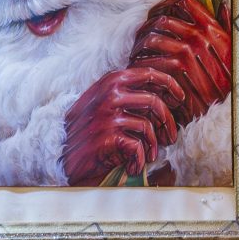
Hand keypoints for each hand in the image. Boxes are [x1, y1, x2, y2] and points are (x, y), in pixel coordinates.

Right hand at [61, 67, 182, 183]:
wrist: (59, 153)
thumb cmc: (86, 130)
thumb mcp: (102, 101)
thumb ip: (126, 92)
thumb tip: (163, 94)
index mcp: (111, 80)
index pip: (149, 74)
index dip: (170, 85)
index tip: (179, 100)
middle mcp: (110, 94)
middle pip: (155, 102)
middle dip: (168, 122)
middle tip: (170, 136)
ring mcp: (108, 115)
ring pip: (148, 127)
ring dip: (154, 145)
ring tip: (150, 155)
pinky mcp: (107, 136)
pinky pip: (137, 146)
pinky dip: (139, 160)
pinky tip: (134, 166)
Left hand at [127, 0, 231, 120]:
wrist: (225, 113)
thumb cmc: (227, 82)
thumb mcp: (233, 50)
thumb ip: (226, 27)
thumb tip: (223, 5)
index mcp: (213, 28)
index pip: (183, 2)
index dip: (167, 6)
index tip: (159, 16)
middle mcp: (199, 36)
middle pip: (162, 19)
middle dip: (148, 28)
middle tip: (141, 39)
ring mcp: (186, 53)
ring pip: (152, 38)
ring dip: (140, 46)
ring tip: (138, 55)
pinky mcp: (174, 72)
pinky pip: (149, 60)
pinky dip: (140, 64)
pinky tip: (140, 71)